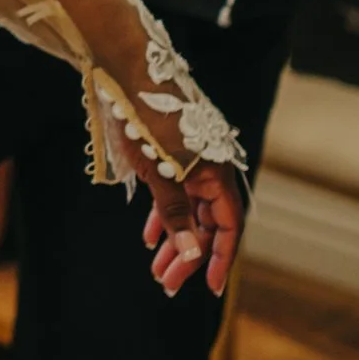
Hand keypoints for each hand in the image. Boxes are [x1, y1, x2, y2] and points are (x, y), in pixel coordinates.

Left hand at [104, 111, 243, 298]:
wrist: (129, 71)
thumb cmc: (147, 120)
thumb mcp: (159, 173)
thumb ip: (176, 213)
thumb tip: (191, 255)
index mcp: (218, 174)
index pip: (229, 227)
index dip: (221, 259)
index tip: (210, 288)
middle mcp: (211, 171)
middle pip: (207, 223)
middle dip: (188, 255)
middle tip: (167, 283)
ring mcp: (192, 164)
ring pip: (189, 211)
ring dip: (175, 240)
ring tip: (157, 268)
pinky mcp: (172, 158)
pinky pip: (174, 196)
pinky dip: (164, 216)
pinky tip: (151, 237)